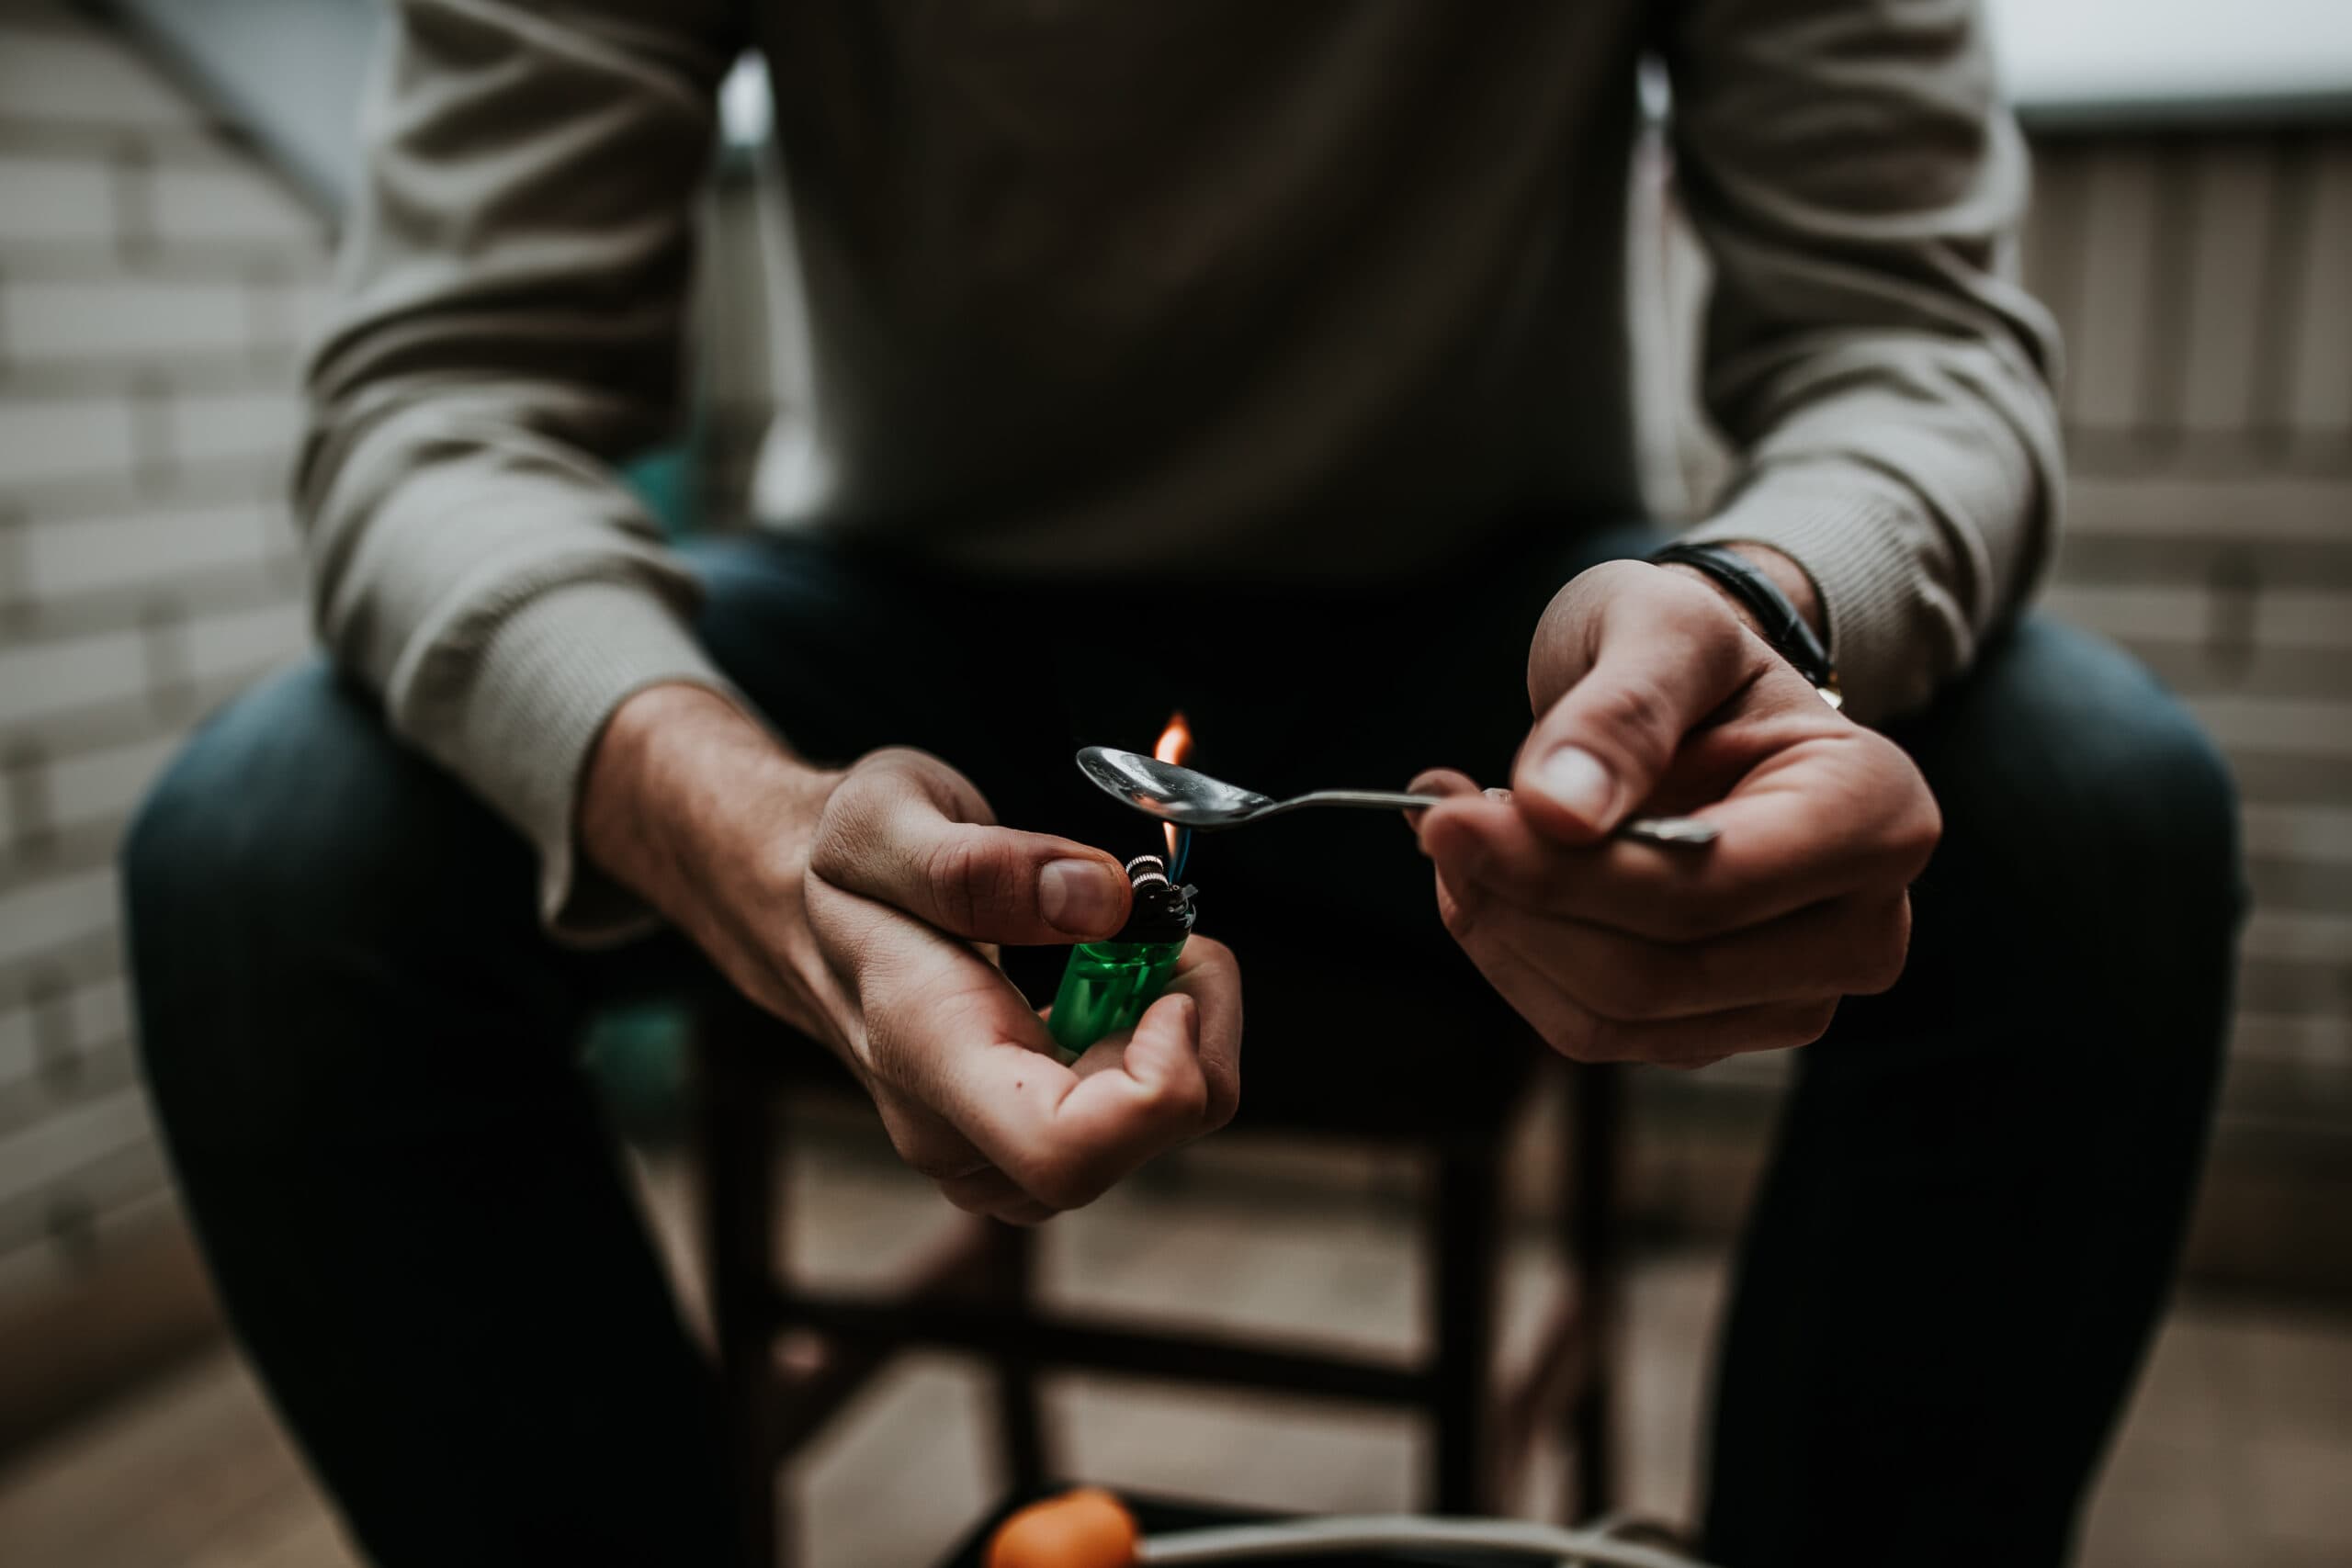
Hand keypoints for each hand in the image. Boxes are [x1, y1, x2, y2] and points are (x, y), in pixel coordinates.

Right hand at [582, 685, 1240, 1219]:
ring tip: (1134, 948)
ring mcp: (991, 1146)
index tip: (1164, 980)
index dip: (1157, 1084)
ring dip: (1183, 1040)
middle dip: (1192, 1035)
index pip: (1067, 1152)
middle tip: (1165, 931)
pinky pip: (1134, 1121)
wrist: (789, 904)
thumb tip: (1101, 903)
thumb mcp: (888, 817)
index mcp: (929, 1057)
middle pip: (1133, 1150)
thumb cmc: (833, 859)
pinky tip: (1118, 981)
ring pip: (1150, 1140)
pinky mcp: (1022, 1135)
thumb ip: (983, 866)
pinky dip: (1161, 1047)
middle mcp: (960, 1132)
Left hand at [1412, 558, 1938, 1067]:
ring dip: (1507, 934)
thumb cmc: (1686, 655)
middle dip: (1520, 903)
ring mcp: (1799, 994)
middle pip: (1656, 973)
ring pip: (1614, 1018)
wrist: (1693, 696)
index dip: (1561, 874)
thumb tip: (1558, 812)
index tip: (1446, 820)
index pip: (1703, 893)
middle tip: (1440, 821)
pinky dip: (1519, 960)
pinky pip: (1594, 1030)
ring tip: (1463, 837)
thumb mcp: (1658, 629)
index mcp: (1875, 816)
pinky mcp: (1725, 1027)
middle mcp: (1864, 927)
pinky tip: (1495, 881)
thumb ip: (1618, 712)